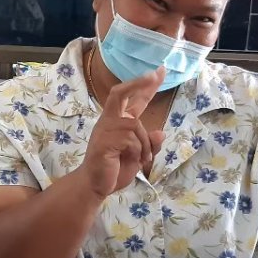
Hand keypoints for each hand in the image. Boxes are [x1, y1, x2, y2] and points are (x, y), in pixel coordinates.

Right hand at [78, 67, 166, 198]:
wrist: (96, 186)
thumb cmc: (115, 170)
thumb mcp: (140, 156)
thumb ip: (150, 144)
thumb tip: (161, 133)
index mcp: (118, 121)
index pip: (132, 98)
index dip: (146, 84)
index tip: (161, 70)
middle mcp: (110, 121)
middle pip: (119, 93)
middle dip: (138, 83)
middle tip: (154, 75)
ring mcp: (105, 130)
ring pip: (135, 125)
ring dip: (145, 144)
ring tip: (142, 158)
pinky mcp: (104, 142)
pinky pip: (130, 139)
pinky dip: (138, 151)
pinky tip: (133, 160)